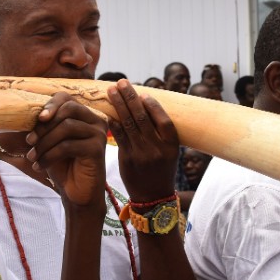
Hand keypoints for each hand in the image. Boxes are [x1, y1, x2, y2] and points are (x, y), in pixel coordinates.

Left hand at [27, 93, 107, 211]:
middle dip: (44, 127)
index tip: (38, 118)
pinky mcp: (97, 149)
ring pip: (66, 127)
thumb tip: (21, 110)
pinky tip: (41, 166)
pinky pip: (68, 146)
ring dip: (44, 143)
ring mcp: (98, 134)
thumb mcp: (49, 141)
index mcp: (84, 114)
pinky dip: (50, 155)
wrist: (76, 191)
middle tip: (29, 142)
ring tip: (33, 157)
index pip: (66, 98)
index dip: (50, 104)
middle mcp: (96, 121)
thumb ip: (43, 125)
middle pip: (67, 109)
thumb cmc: (63, 165)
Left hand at [106, 79, 178, 201]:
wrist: (152, 197)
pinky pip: (119, 137)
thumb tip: (147, 104)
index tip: (144, 94)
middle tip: (122, 82)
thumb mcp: (169, 153)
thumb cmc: (161, 169)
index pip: (164, 122)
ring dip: (119, 105)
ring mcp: (141, 155)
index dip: (154, 107)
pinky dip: (113, 122)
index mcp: (171, 147)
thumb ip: (160, 132)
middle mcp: (157, 150)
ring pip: (129, 125)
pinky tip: (108, 111)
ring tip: (111, 90)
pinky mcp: (127, 160)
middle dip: (131, 98)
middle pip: (143, 119)